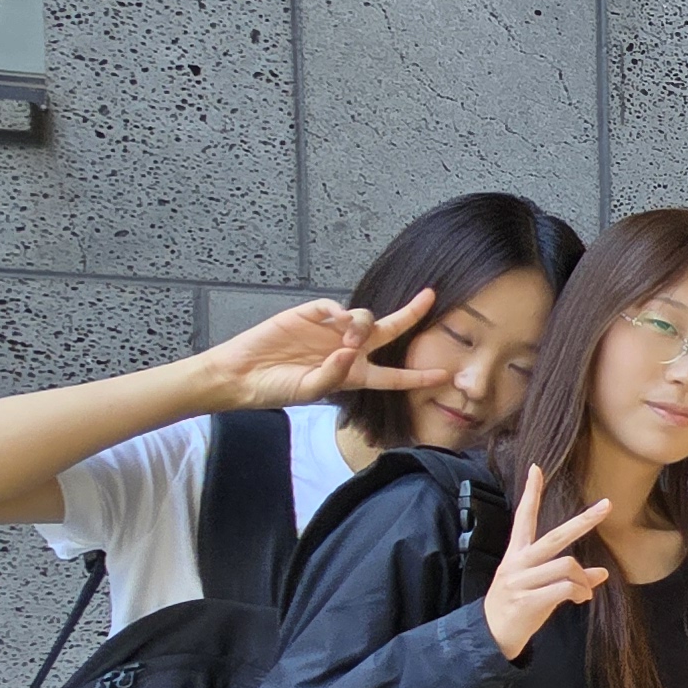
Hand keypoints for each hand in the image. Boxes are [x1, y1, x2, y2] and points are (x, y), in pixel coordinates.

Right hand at [201, 289, 438, 410]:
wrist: (242, 374)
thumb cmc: (277, 387)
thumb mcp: (309, 391)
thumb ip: (332, 376)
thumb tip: (349, 352)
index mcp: (354, 374)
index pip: (393, 376)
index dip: (418, 376)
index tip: (445, 374)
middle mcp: (348, 350)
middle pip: (389, 331)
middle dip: (411, 314)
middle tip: (430, 297)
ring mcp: (330, 330)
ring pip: (363, 317)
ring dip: (362, 325)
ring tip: (346, 340)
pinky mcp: (310, 314)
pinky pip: (333, 306)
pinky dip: (338, 311)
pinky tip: (333, 320)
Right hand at [481, 463, 611, 661]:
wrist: (491, 636)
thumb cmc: (519, 608)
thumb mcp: (541, 588)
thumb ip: (568, 577)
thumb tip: (602, 572)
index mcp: (517, 554)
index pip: (523, 517)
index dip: (530, 493)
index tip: (536, 468)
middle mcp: (518, 562)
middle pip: (555, 536)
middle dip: (584, 520)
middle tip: (607, 505)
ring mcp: (521, 581)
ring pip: (567, 565)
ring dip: (583, 579)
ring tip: (585, 591)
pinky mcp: (527, 600)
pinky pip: (565, 588)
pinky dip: (579, 593)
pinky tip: (580, 599)